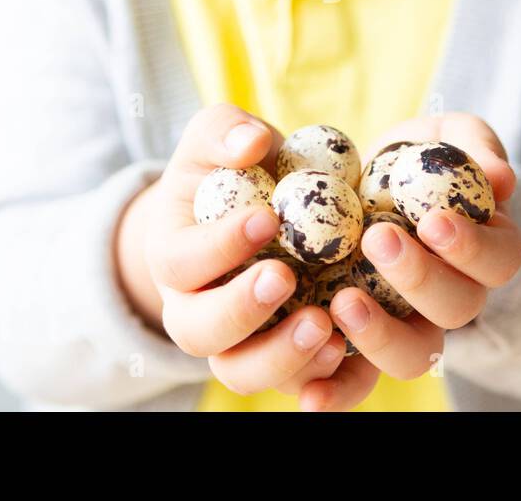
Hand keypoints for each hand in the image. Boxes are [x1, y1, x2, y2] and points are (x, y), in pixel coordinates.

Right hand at [142, 103, 366, 405]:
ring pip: (243, 373)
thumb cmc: (230, 173)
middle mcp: (196, 312)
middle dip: (241, 310)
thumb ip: (225, 132)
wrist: (250, 216)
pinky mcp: (285, 363)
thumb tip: (251, 144)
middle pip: (200, 334)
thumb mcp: (217, 139)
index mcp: (175, 258)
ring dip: (281, 357)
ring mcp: (239, 344)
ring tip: (323, 324)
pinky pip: (296, 388)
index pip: (182, 262)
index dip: (219, 246)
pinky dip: (319, 383)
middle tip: (285, 278)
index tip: (266, 217)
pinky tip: (346, 352)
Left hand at [302, 112, 520, 404]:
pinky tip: (310, 397)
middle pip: (457, 309)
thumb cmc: (419, 155)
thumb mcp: (448, 136)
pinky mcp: (362, 340)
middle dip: (419, 278)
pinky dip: (337, 392)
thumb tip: (501, 178)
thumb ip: (475, 144)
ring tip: (341, 302)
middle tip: (378, 239)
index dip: (471, 248)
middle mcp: (456, 295)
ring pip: (414, 354)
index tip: (435, 221)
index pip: (497, 260)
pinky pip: (358, 379)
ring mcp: (410, 323)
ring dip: (380, 335)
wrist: (373, 184)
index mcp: (487, 249)